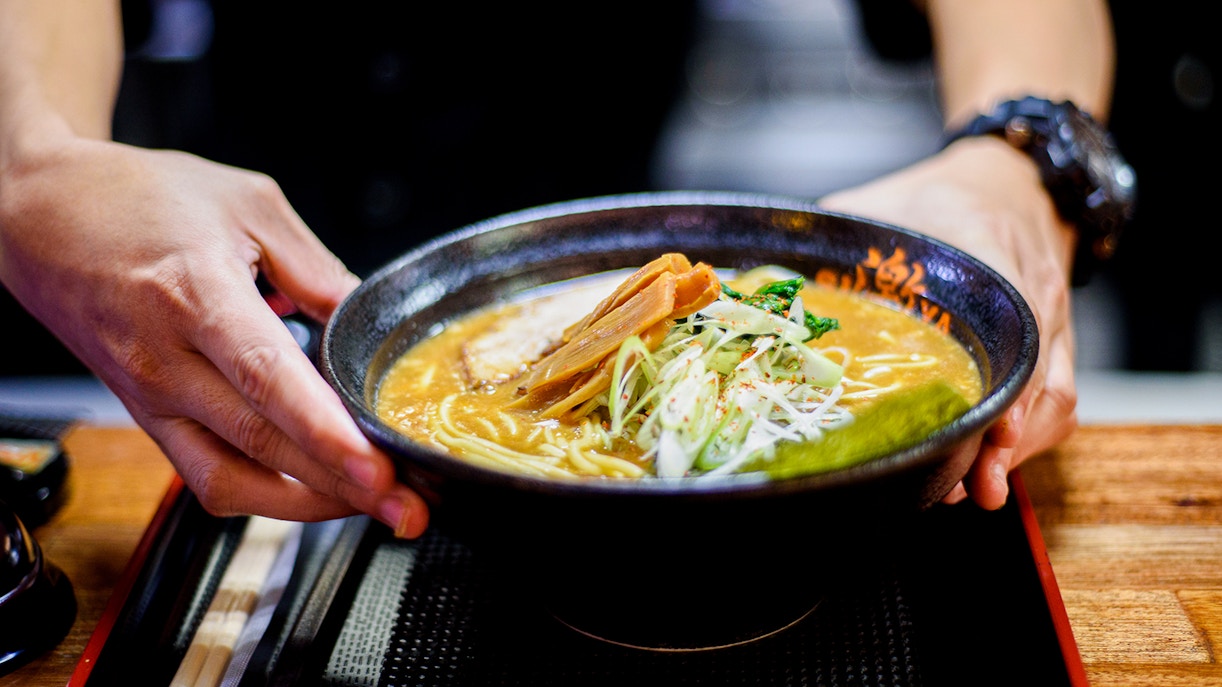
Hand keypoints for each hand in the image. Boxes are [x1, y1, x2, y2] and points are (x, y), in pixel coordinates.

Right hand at [0, 136, 428, 535]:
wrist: (43, 217)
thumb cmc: (139, 201)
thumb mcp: (247, 204)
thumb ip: (318, 268)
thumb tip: (370, 319)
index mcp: (197, 295)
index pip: (267, 378)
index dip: (326, 432)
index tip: (377, 468)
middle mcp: (167, 360)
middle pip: (263, 443)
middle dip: (346, 486)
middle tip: (411, 506)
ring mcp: (152, 399)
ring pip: (234, 479)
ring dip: (313, 505)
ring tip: (378, 507)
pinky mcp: (148, 421)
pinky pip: (208, 479)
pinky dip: (269, 496)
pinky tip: (320, 493)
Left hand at [818, 135, 1078, 508]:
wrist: (1013, 182)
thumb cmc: (941, 198)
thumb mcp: (886, 205)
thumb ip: (836, 239)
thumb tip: (769, 280)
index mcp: (990, 256)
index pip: (1012, 329)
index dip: (1006, 390)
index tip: (986, 432)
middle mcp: (1032, 296)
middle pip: (1039, 384)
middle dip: (1005, 443)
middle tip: (965, 485)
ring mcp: (1050, 325)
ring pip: (1053, 401)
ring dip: (1016, 452)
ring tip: (972, 490)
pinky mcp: (1052, 347)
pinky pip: (1052, 401)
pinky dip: (1023, 439)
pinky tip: (985, 465)